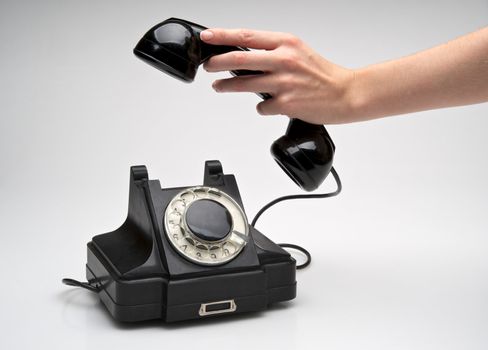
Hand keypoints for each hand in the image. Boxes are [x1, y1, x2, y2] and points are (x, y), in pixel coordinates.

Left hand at [200, 28, 356, 123]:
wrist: (346, 94)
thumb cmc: (322, 74)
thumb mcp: (298, 52)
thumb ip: (273, 52)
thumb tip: (244, 57)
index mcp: (286, 43)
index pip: (246, 36)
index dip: (222, 36)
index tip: (207, 38)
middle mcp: (283, 60)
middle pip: (238, 60)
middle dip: (216, 63)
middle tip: (208, 67)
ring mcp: (284, 83)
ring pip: (243, 84)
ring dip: (226, 86)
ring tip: (219, 87)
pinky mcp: (286, 104)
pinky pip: (261, 107)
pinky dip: (262, 107)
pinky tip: (271, 106)